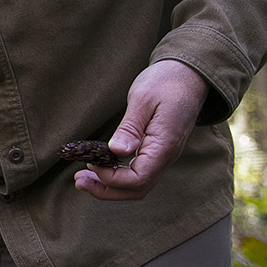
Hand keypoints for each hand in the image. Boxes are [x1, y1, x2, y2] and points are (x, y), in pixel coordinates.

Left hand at [74, 59, 208, 201]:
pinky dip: (119, 176)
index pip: (138, 178)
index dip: (111, 178)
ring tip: (83, 179)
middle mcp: (167, 156)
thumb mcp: (143, 98)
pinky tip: (100, 168)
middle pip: (138, 189)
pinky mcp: (158, 151)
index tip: (91, 162)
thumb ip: (130, 127)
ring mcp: (164, 156)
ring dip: (111, 187)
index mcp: (165, 145)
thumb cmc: (166, 82)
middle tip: (78, 181)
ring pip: (139, 185)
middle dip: (107, 191)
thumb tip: (116, 151)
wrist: (189, 75)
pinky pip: (140, 173)